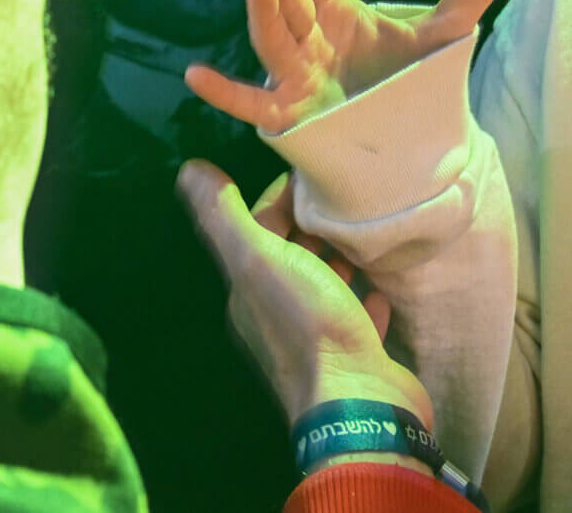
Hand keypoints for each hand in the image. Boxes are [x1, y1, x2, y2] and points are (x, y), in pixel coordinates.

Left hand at [178, 160, 430, 423]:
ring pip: (323, 285)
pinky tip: (381, 281)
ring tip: (364, 228)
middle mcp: (275, 315)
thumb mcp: (258, 260)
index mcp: (248, 291)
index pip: (257, 231)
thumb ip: (224, 217)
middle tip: (343, 194)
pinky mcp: (354, 355)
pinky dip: (365, 295)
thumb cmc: (307, 324)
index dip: (279, 199)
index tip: (309, 173)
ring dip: (337, 257)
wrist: (359, 402)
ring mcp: (315, 339)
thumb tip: (190, 170)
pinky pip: (356, 317)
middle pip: (289, 256)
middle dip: (310, 224)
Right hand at [186, 0, 519, 134]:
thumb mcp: (444, 34)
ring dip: (260, 13)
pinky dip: (224, 93)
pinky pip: (251, 104)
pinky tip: (195, 75)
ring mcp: (296, 76)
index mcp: (338, 11)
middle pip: (291, 2)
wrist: (411, 142)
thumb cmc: (410, 81)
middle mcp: (311, 39)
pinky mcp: (290, 115)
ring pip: (273, 41)